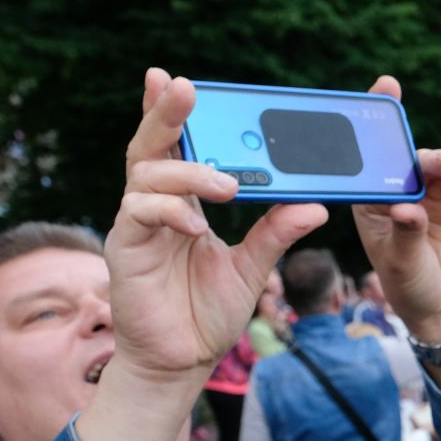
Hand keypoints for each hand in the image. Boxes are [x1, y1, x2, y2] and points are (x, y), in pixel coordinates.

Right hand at [105, 70, 327, 379]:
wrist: (181, 361)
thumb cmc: (208, 312)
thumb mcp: (254, 269)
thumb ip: (276, 233)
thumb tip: (316, 205)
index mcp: (185, 202)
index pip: (177, 147)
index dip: (171, 112)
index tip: (176, 79)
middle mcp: (156, 206)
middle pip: (151, 146)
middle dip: (165, 113)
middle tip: (181, 85)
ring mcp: (137, 226)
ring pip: (147, 176)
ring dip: (187, 172)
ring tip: (226, 185)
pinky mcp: (124, 249)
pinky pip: (139, 215)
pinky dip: (169, 212)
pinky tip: (195, 225)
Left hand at [351, 76, 440, 342]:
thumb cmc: (408, 285)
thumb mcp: (400, 263)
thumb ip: (406, 233)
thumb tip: (409, 209)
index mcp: (374, 199)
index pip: (374, 157)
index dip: (380, 122)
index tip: (388, 86)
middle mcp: (404, 193)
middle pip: (414, 161)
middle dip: (430, 156)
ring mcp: (434, 199)